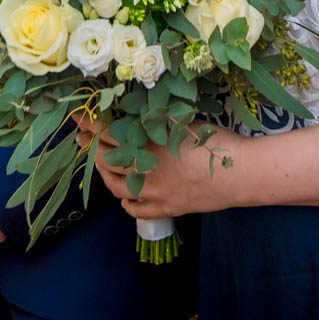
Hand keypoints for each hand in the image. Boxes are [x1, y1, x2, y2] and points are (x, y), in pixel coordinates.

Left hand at [79, 118, 238, 220]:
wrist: (241, 174)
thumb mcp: (183, 121)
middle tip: (83, 139)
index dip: (90, 125)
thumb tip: (134, 110)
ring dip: (105, 173)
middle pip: (107, 160)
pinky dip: (126, 200)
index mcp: (148, 145)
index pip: (107, 134)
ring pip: (116, 186)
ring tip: (102, 163)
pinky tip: (125, 193)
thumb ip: (155, 118)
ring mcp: (153, 194)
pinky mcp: (165, 209)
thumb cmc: (215, 142)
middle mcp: (145, 171)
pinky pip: (135, 209)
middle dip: (91, 148)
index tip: (77, 118)